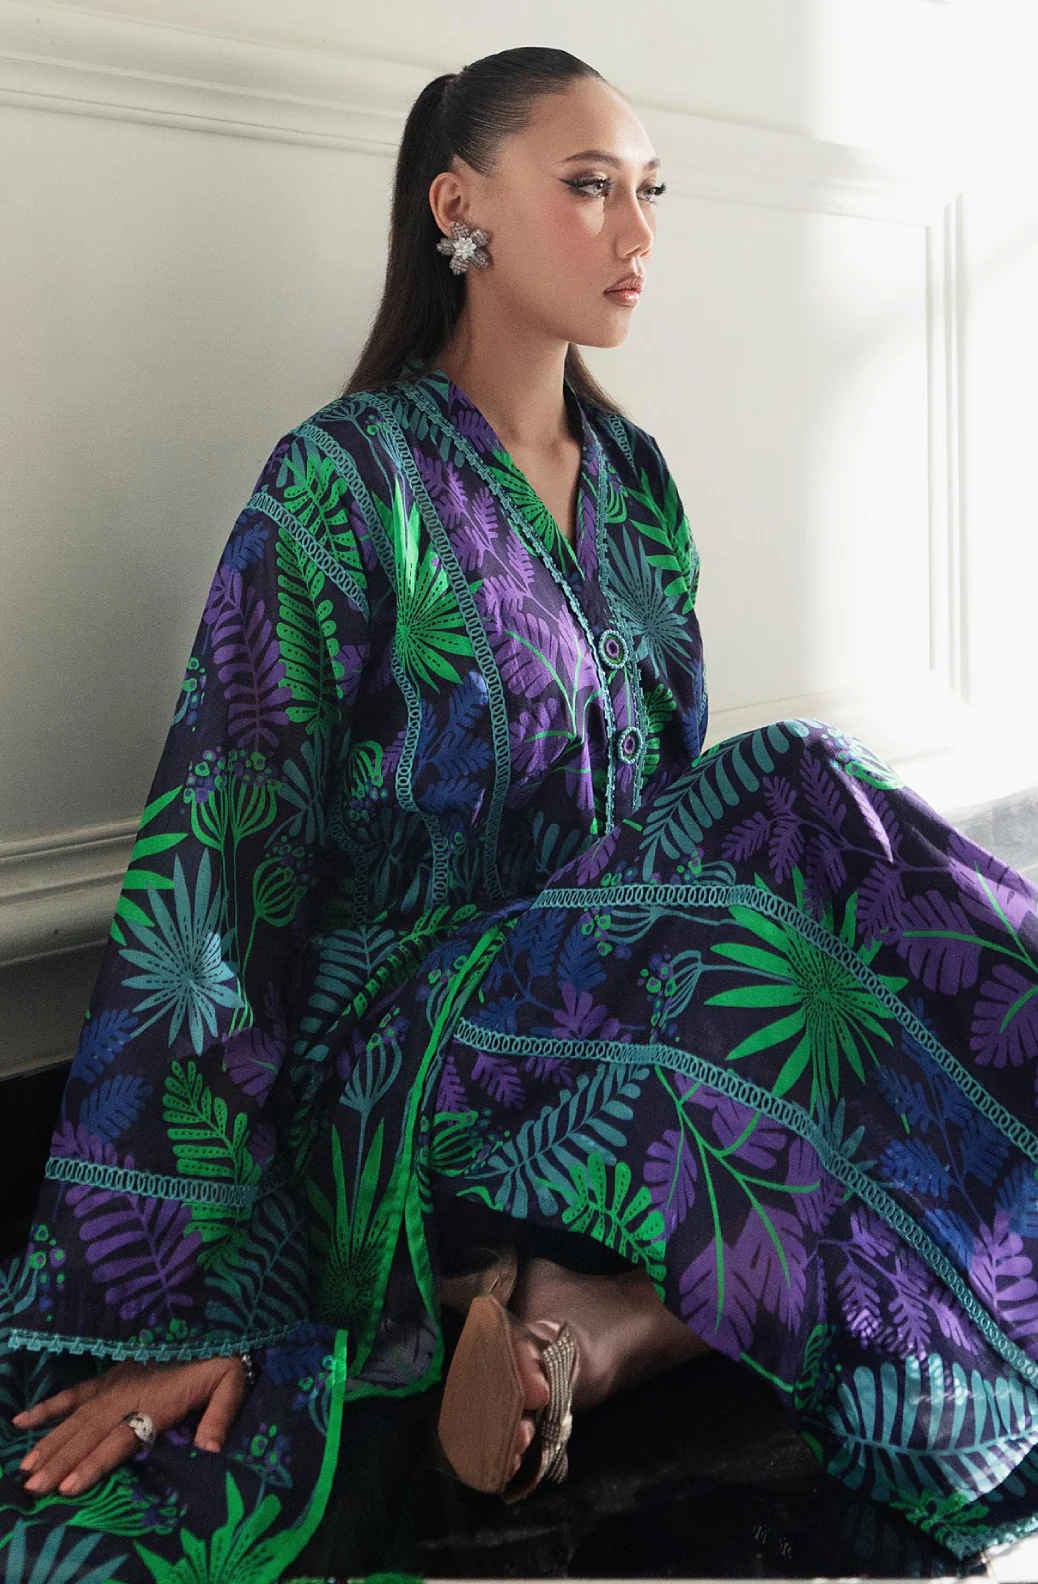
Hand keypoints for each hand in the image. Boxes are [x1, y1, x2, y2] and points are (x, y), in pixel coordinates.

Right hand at [11, 1354, 247, 1496]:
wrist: (212, 1318)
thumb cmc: (221, 1358)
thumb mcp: (230, 1385)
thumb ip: (219, 1419)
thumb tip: (209, 1454)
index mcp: (156, 1401)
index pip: (119, 1439)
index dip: (93, 1463)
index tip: (68, 1487)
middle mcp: (127, 1393)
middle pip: (89, 1433)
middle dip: (60, 1461)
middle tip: (33, 1488)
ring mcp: (113, 1383)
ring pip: (76, 1418)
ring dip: (49, 1442)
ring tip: (25, 1469)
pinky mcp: (109, 1375)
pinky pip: (74, 1393)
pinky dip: (48, 1406)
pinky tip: (22, 1421)